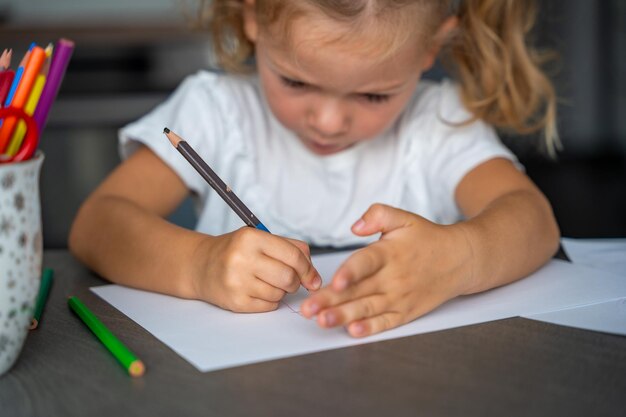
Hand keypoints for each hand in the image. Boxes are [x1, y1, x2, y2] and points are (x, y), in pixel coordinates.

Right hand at [190, 227, 321, 311]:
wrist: (201, 266)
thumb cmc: (236, 251)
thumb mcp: (260, 238)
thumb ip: (292, 249)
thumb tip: (315, 277)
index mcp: (251, 238)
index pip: (294, 256)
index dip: (308, 269)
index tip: (313, 278)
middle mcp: (242, 258)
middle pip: (289, 278)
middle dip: (295, 282)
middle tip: (289, 280)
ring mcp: (237, 282)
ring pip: (280, 294)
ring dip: (281, 291)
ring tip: (267, 282)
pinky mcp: (235, 302)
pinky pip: (269, 306)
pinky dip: (270, 301)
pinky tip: (257, 290)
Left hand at [300, 204, 473, 336]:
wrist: (460, 259)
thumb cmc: (427, 238)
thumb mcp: (404, 218)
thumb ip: (378, 215)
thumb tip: (355, 225)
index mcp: (390, 253)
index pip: (366, 263)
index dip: (350, 273)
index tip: (335, 281)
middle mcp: (393, 277)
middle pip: (359, 290)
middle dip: (331, 301)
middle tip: (308, 309)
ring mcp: (400, 297)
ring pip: (367, 309)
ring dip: (343, 317)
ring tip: (322, 321)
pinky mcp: (405, 311)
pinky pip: (385, 322)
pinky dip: (370, 328)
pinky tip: (353, 332)